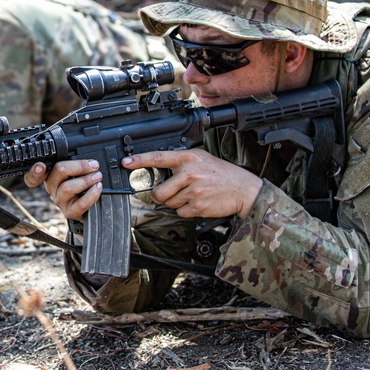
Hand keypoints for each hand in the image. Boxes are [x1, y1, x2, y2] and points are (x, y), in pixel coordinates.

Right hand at [24, 160, 102, 220]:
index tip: (40, 166)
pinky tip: (98, 188)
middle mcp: (51, 187)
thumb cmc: (81, 186)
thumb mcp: (75, 172)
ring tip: (98, 176)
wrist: (87, 208)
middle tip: (94, 165)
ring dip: (86, 180)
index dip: (35, 171)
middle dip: (79, 166)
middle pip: (59, 171)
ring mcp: (59, 201)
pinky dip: (92, 194)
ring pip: (68, 187)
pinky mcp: (69, 212)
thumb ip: (75, 163)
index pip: (35, 172)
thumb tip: (87, 156)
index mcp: (50, 175)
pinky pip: (80, 203)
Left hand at [121, 149, 261, 218]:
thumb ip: (180, 162)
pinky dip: (186, 210)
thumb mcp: (200, 159)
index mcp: (188, 158)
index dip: (139, 160)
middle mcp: (189, 173)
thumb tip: (157, 169)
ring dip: (176, 202)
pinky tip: (197, 202)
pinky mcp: (198, 205)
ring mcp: (194, 190)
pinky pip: (180, 212)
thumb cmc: (220, 174)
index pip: (158, 157)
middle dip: (161, 195)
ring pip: (169, 203)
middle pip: (159, 192)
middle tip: (171, 192)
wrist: (243, 189)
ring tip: (192, 194)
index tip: (126, 162)